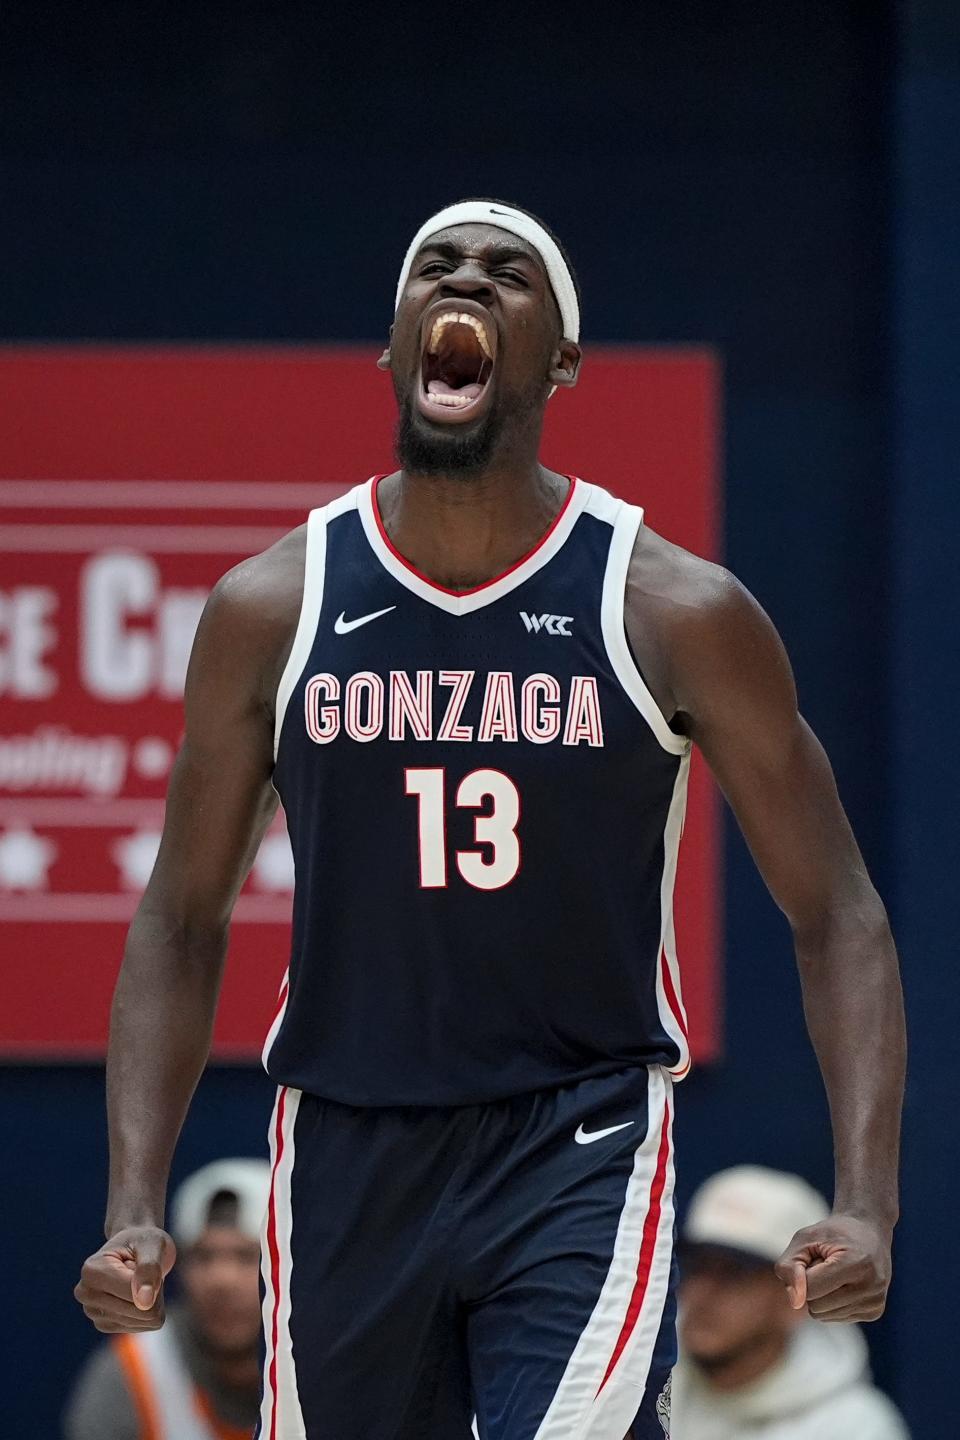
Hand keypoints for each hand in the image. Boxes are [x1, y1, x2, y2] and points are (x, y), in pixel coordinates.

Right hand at [74, 1226, 176, 1332]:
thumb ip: (149, 1270)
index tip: (142, 1261)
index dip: (153, 1279)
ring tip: (139, 1280)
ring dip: (152, 1299)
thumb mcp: (152, 1245)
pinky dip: (148, 1309)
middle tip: (143, 1271)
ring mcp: (93, 1313)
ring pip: (144, 1320)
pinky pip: (143, 1326)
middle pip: (141, 1311)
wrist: (135, 1247)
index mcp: (92, 1271)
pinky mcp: (104, 1325)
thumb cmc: (144, 1241)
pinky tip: (136, 1293)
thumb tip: (145, 1303)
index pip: (135, 1295)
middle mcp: (86, 1294)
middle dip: (153, 1291)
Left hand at [774, 1213, 891, 1321]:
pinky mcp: (874, 1312)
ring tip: (835, 1273)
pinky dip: (832, 1302)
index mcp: (855, 1264)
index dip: (801, 1275)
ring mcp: (874, 1302)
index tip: (811, 1257)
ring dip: (821, 1295)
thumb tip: (795, 1302)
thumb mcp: (805, 1238)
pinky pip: (835, 1317)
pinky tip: (844, 1283)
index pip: (810, 1289)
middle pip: (816, 1306)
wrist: (869, 1231)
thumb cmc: (833, 1234)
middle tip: (825, 1264)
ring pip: (823, 1316)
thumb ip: (789, 1265)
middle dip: (811, 1286)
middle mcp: (870, 1287)